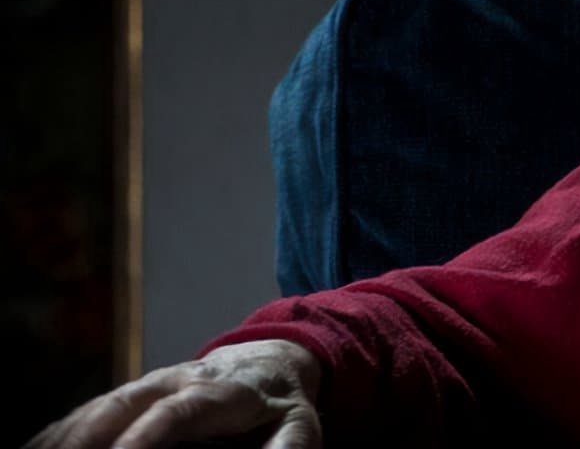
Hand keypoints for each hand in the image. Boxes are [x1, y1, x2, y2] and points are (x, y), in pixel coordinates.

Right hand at [27, 339, 322, 448]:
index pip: (181, 410)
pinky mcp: (131, 394)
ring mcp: (149, 384)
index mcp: (221, 391)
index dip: (150, 433)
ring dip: (68, 436)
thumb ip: (288, 448)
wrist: (269, 360)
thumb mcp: (299, 424)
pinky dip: (59, 431)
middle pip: (127, 403)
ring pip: (100, 405)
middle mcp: (178, 381)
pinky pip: (88, 410)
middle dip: (91, 436)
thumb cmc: (282, 404)